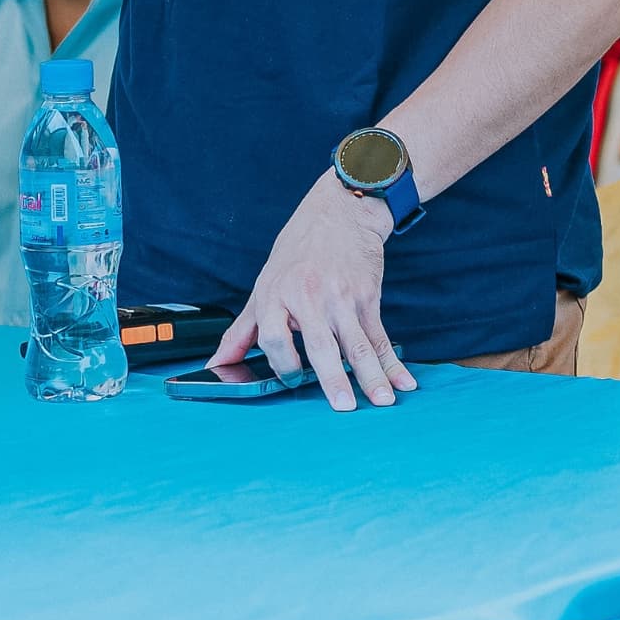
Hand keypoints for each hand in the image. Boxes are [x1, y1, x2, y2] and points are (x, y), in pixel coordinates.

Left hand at [213, 169, 418, 411]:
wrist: (340, 212)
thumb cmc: (297, 253)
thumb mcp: (263, 286)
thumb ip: (241, 331)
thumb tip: (216, 365)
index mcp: (276, 295)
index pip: (273, 337)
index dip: (282, 362)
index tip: (293, 379)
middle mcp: (309, 297)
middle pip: (321, 345)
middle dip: (333, 378)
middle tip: (343, 407)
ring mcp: (342, 298)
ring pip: (357, 344)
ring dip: (372, 375)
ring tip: (382, 401)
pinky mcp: (367, 297)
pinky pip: (380, 336)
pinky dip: (393, 362)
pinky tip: (403, 381)